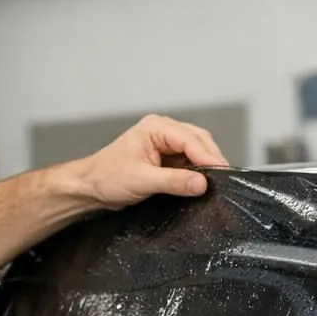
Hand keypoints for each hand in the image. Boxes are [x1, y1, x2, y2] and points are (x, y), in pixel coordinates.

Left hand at [73, 115, 228, 209]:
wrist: (90, 188)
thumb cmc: (107, 178)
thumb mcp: (141, 181)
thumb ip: (173, 181)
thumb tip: (202, 184)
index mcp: (155, 127)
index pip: (190, 139)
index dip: (208, 156)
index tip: (223, 173)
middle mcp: (163, 131)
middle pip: (199, 141)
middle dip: (211, 159)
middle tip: (226, 180)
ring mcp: (165, 144)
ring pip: (196, 151)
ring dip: (206, 166)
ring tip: (217, 184)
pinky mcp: (166, 159)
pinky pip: (189, 162)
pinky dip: (198, 172)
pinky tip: (203, 184)